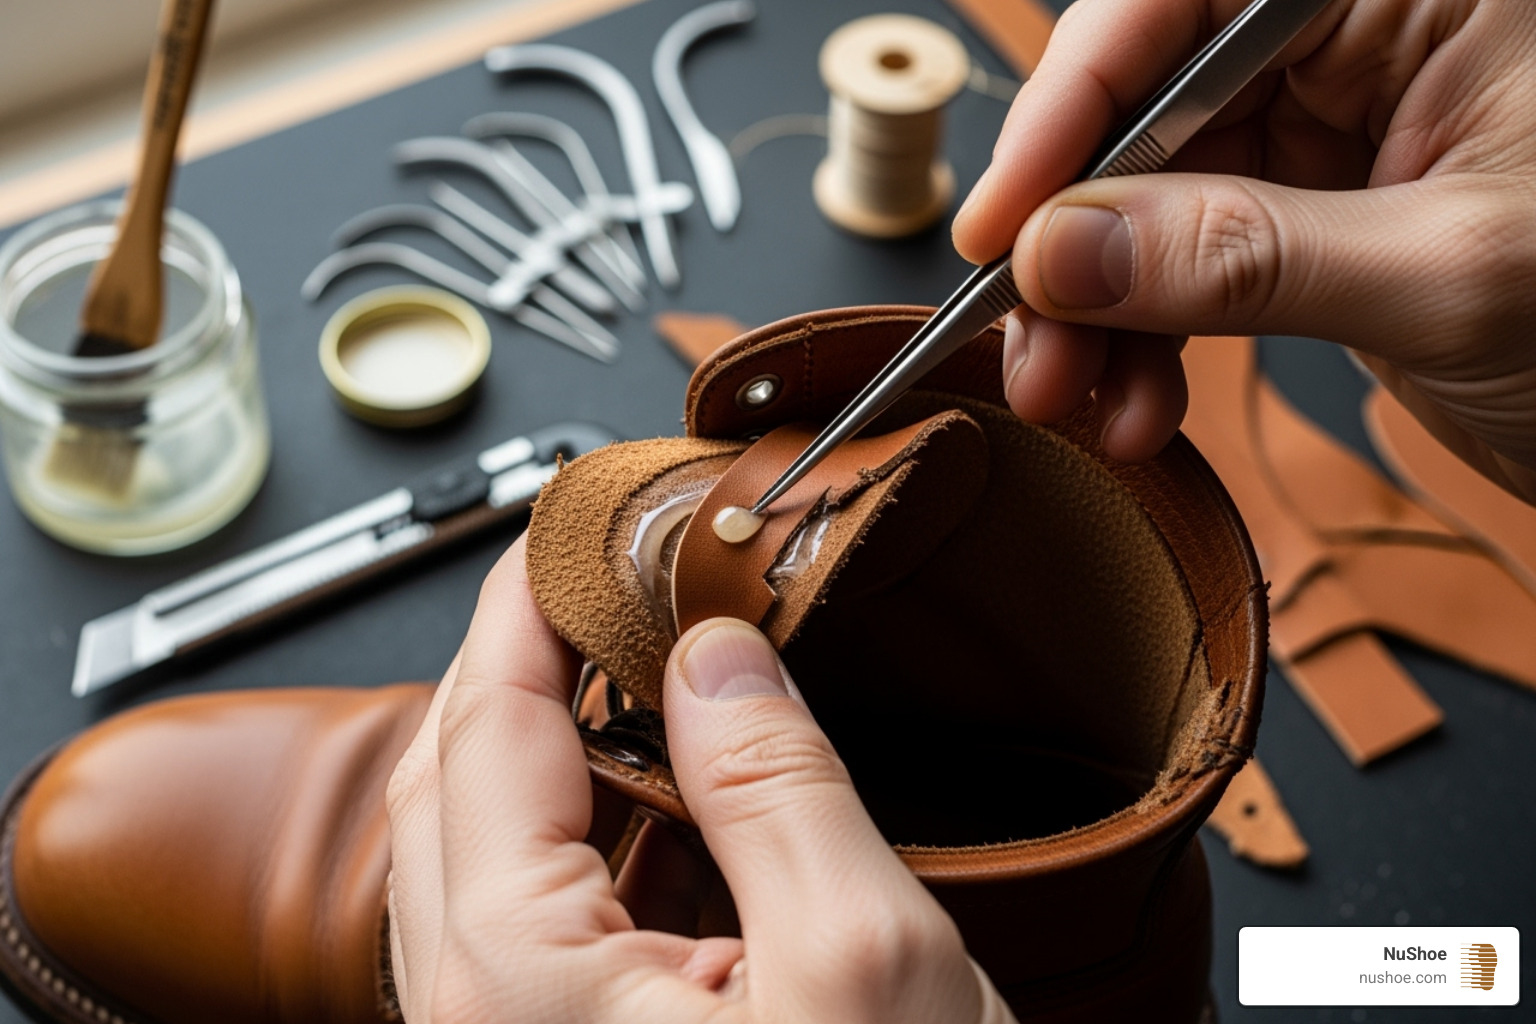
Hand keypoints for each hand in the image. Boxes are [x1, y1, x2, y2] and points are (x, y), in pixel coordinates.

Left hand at [384, 536, 1014, 1023]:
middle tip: (583, 576)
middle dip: (510, 661)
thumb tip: (716, 650)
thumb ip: (776, 783)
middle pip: (452, 783)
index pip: (491, 728)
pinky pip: (527, 924)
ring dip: (536, 739)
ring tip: (616, 661)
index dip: (528, 604)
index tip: (566, 523)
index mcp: (518, 987)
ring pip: (477, 854)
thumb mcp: (863, 959)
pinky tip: (643, 796)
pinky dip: (574, 828)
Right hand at [952, 0, 1535, 500]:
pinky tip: (1137, 403)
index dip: (1076, 107)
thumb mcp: (1448, 277)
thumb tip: (1063, 251)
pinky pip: (1185, 259)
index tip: (1004, 228)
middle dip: (1078, 243)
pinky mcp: (1312, 207)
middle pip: (1151, 105)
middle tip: (1030, 350)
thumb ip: (1244, 256)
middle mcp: (1366, 31)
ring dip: (1096, 310)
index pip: (1190, 3)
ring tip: (1079, 403)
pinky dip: (1145, 337)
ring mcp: (1333, 122)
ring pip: (1151, 194)